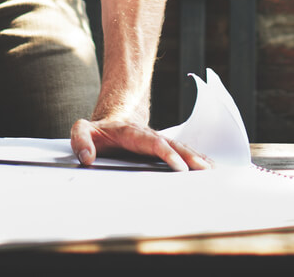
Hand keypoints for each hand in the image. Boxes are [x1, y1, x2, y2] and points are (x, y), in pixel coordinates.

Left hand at [70, 118, 212, 171]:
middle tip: (205, 170)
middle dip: (190, 157)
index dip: (167, 153)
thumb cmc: (97, 131)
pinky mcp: (163, 148)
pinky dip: (197, 158)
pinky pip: (182, 152)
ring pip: (181, 148)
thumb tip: (86, 157)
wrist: (110, 122)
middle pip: (173, 145)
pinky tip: (210, 167)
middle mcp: (149, 136)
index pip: (152, 143)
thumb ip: (80, 140)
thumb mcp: (81, 130)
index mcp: (131, 133)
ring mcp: (158, 141)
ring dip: (197, 158)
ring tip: (213, 170)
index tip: (179, 166)